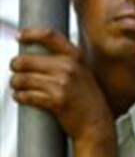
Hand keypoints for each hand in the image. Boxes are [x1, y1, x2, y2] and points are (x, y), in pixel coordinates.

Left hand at [10, 28, 113, 143]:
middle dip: (15, 66)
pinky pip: (25, 95)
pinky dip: (19, 96)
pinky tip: (22, 96)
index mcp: (76, 56)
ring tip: (18, 86)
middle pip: (26, 60)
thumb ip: (64, 60)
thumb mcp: (82, 72)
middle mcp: (69, 67)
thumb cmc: (86, 98)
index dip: (30, 33)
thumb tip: (34, 55)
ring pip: (22, 79)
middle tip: (16, 71)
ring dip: (15, 83)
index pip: (49, 36)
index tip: (19, 36)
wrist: (96, 122)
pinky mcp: (55, 101)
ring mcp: (62, 84)